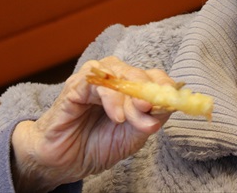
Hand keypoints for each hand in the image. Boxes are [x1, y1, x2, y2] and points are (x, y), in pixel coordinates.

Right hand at [10, 57, 173, 191]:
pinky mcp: (75, 86)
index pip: (154, 77)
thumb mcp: (131, 137)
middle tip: (149, 111)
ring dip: (129, 99)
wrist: (63, 161)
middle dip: (148, 94)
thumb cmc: (96, 145)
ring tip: (128, 121)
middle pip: (140, 74)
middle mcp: (115, 79)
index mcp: (131, 89)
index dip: (165, 86)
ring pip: (120, 76)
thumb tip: (167, 108)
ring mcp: (95, 80)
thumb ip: (148, 121)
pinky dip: (110, 99)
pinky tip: (115, 117)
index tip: (174, 100)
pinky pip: (97, 83)